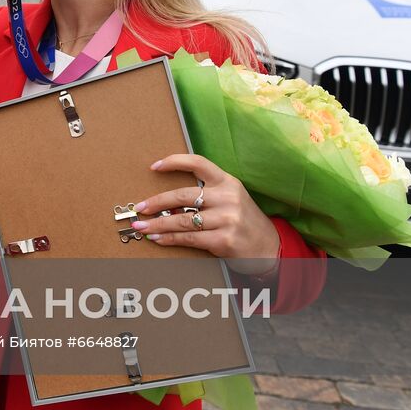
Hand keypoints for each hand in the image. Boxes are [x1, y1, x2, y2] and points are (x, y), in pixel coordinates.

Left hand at [131, 154, 280, 275]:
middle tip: (140, 208)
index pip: (198, 163)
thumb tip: (166, 203)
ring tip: (142, 227)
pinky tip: (158, 238)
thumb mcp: (230, 199)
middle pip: (182, 196)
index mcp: (228, 182)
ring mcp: (227, 219)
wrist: (270, 247)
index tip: (154, 166)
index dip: (174, 162)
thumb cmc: (243, 220)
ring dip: (158, 224)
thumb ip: (205, 196)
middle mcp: (228, 198)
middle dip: (156, 202)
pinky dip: (170, 238)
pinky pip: (189, 238)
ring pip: (182, 220)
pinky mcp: (224, 240)